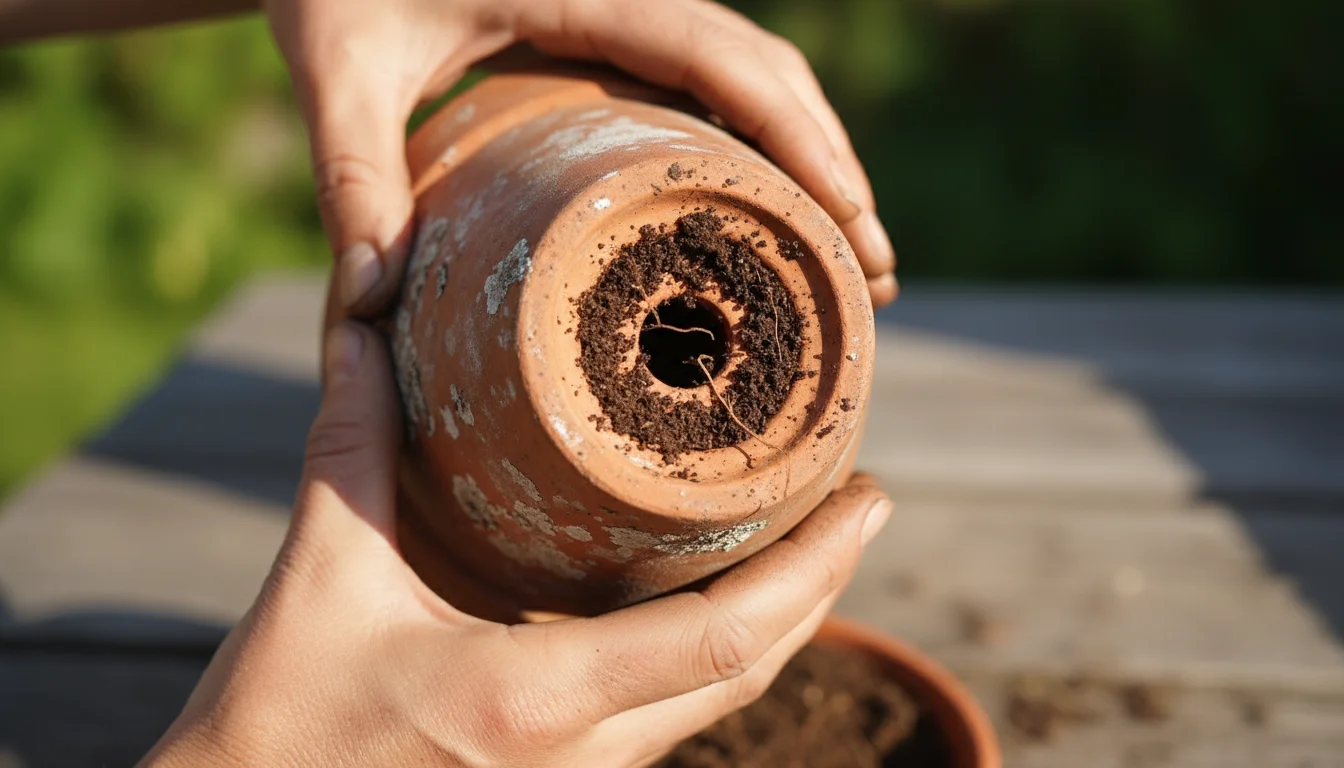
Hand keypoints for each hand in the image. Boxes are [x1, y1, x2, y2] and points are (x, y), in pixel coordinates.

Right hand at [140, 321, 892, 767]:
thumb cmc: (273, 722)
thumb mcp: (320, 572)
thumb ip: (354, 439)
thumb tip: (366, 320)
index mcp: (534, 697)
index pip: (724, 639)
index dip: (816, 569)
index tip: (871, 498)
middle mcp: (580, 757)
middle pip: (749, 673)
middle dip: (821, 587)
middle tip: (860, 498)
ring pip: (716, 703)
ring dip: (776, 624)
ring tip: (806, 536)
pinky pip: (671, 719)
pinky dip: (717, 658)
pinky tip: (715, 604)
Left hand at [264, 0, 898, 316]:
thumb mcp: (337, 69)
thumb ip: (351, 174)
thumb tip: (369, 303)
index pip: (720, 56)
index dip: (799, 134)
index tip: (852, 217)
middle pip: (766, 70)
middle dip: (832, 165)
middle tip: (871, 274)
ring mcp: (628, 9)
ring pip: (755, 72)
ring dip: (812, 154)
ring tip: (846, 253)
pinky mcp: (616, 30)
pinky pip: (713, 80)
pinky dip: (763, 141)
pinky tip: (771, 207)